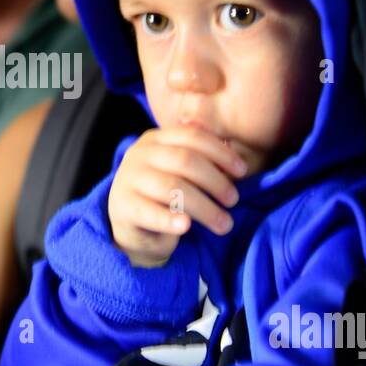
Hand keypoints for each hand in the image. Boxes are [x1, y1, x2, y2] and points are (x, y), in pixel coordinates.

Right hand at [108, 126, 246, 267]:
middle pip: (185, 160)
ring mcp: (128, 179)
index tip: (242, 172)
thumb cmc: (165, 197)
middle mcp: (139, 154)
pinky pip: (150, 212)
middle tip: (233, 200)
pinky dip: (170, 219)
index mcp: (155, 139)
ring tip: (224, 224)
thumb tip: (236, 157)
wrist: (132, 228)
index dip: (220, 153)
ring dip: (204, 207)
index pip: (192, 136)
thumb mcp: (182, 174)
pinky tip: (186, 227)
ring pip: (172, 188)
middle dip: (215, 181)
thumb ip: (203, 161)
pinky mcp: (122, 206)